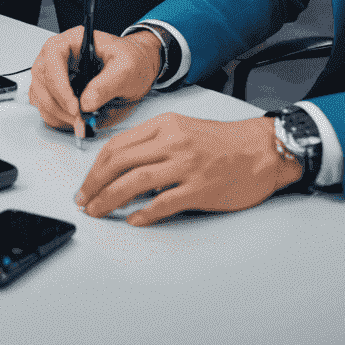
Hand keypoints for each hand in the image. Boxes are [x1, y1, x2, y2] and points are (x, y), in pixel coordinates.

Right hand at [30, 27, 161, 138]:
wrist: (139, 68)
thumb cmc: (133, 61)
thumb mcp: (127, 69)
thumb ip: (107, 84)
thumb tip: (86, 102)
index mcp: (74, 40)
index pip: (53, 55)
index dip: (58, 82)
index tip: (74, 105)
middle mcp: (61, 55)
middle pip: (41, 76)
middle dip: (57, 102)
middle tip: (78, 119)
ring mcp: (57, 72)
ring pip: (39, 92)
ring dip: (55, 112)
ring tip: (79, 121)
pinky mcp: (59, 89)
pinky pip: (45, 103)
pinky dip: (56, 117)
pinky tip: (73, 120)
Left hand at [72, 113, 299, 224]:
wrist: (261, 149)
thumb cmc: (222, 141)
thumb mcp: (182, 129)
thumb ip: (154, 143)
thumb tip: (124, 166)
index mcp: (164, 125)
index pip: (118, 144)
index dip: (96, 165)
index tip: (86, 182)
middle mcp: (172, 142)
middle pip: (120, 162)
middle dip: (95, 183)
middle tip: (83, 199)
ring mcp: (186, 166)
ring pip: (135, 182)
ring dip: (110, 198)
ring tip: (97, 210)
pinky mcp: (200, 189)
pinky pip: (164, 203)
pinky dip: (144, 213)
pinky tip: (133, 219)